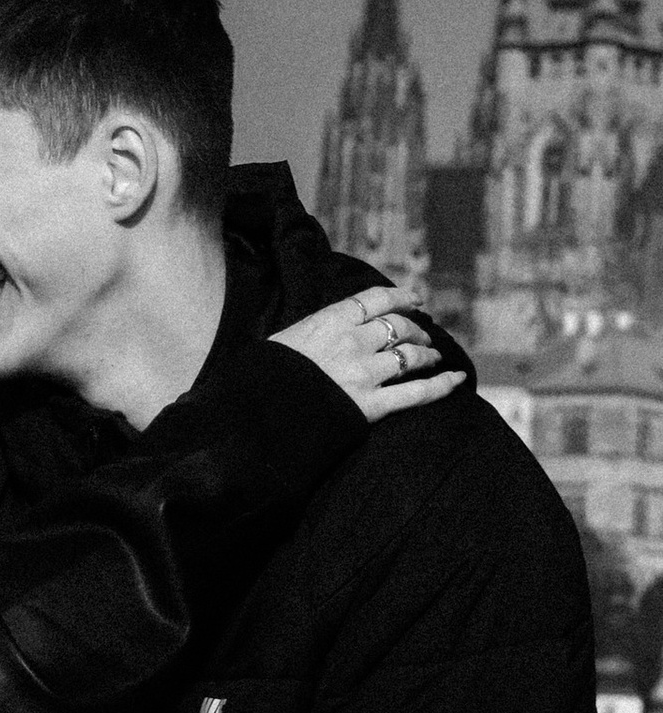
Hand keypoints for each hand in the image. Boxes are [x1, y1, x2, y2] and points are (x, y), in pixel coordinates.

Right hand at [272, 286, 461, 423]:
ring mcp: (365, 374)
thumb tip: (329, 329)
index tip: (414, 299)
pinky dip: (442, 385)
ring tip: (433, 356)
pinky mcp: (371, 406)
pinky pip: (417, 393)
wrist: (257, 416)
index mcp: (329, 321)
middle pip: (399, 327)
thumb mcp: (285, 340)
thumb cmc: (264, 378)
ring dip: (427, 354)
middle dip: (416, 329)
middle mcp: (352, 343)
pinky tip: (457, 379)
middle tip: (422, 334)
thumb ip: (314, 331)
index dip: (400, 296)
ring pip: (411, 356)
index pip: (375, 300)